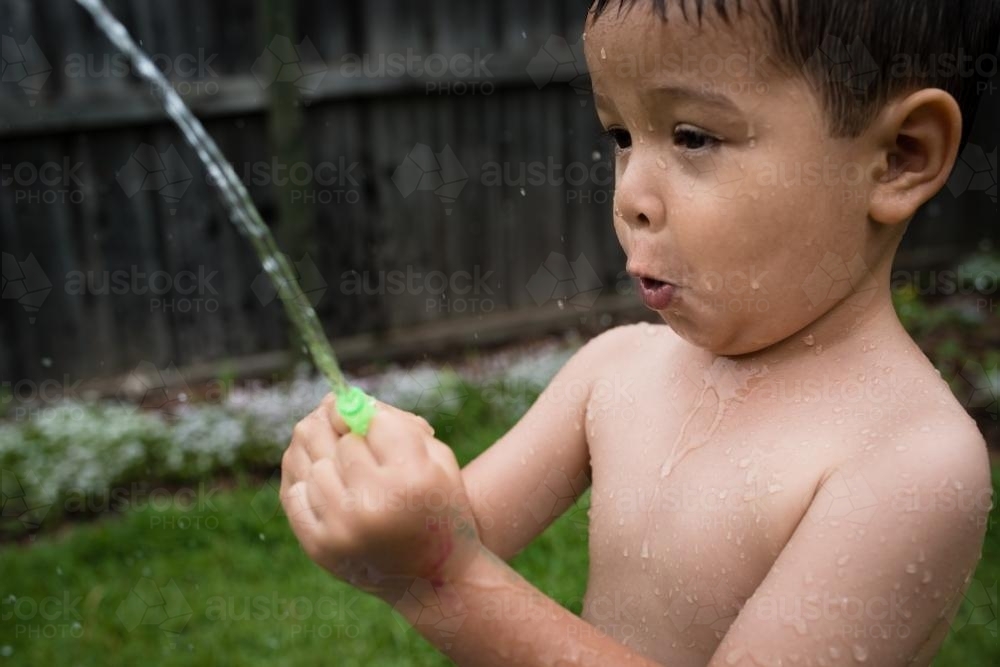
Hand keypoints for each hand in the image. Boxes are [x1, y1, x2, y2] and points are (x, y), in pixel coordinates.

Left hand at [280, 393, 481, 596]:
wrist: (435, 580)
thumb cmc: (440, 508)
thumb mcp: (438, 458)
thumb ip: (397, 423)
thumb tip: (340, 400)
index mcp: (410, 478)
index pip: (367, 420)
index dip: (361, 412)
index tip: (361, 418)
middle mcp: (372, 504)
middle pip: (333, 435)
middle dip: (336, 423)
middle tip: (338, 421)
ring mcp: (341, 529)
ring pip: (310, 460)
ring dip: (319, 449)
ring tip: (331, 449)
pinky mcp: (318, 547)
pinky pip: (293, 491)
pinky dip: (303, 477)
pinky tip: (319, 474)